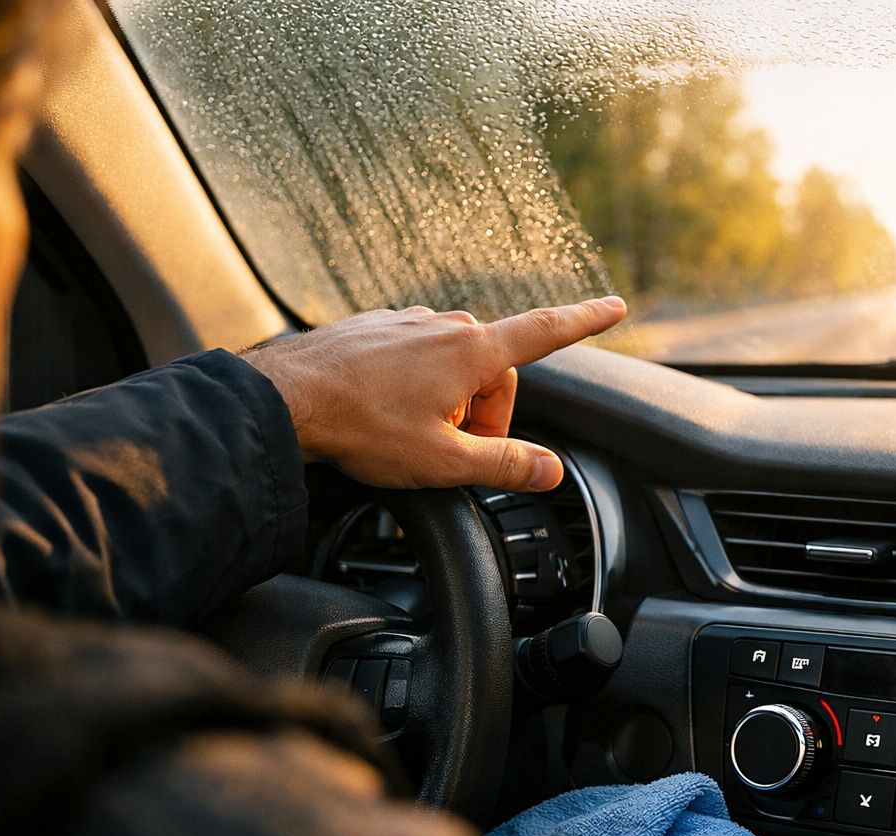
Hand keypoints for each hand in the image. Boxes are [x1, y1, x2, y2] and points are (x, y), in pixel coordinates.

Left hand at [241, 298, 626, 490]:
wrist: (281, 401)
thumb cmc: (360, 430)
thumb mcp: (443, 463)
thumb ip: (506, 466)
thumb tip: (551, 470)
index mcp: (472, 352)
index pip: (546, 331)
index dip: (585, 320)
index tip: (614, 305)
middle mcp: (445, 325)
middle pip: (494, 374)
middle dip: (483, 418)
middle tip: (448, 454)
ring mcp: (407, 323)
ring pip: (453, 368)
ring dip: (446, 405)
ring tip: (405, 436)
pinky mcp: (375, 328)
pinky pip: (414, 360)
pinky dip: (411, 390)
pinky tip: (380, 415)